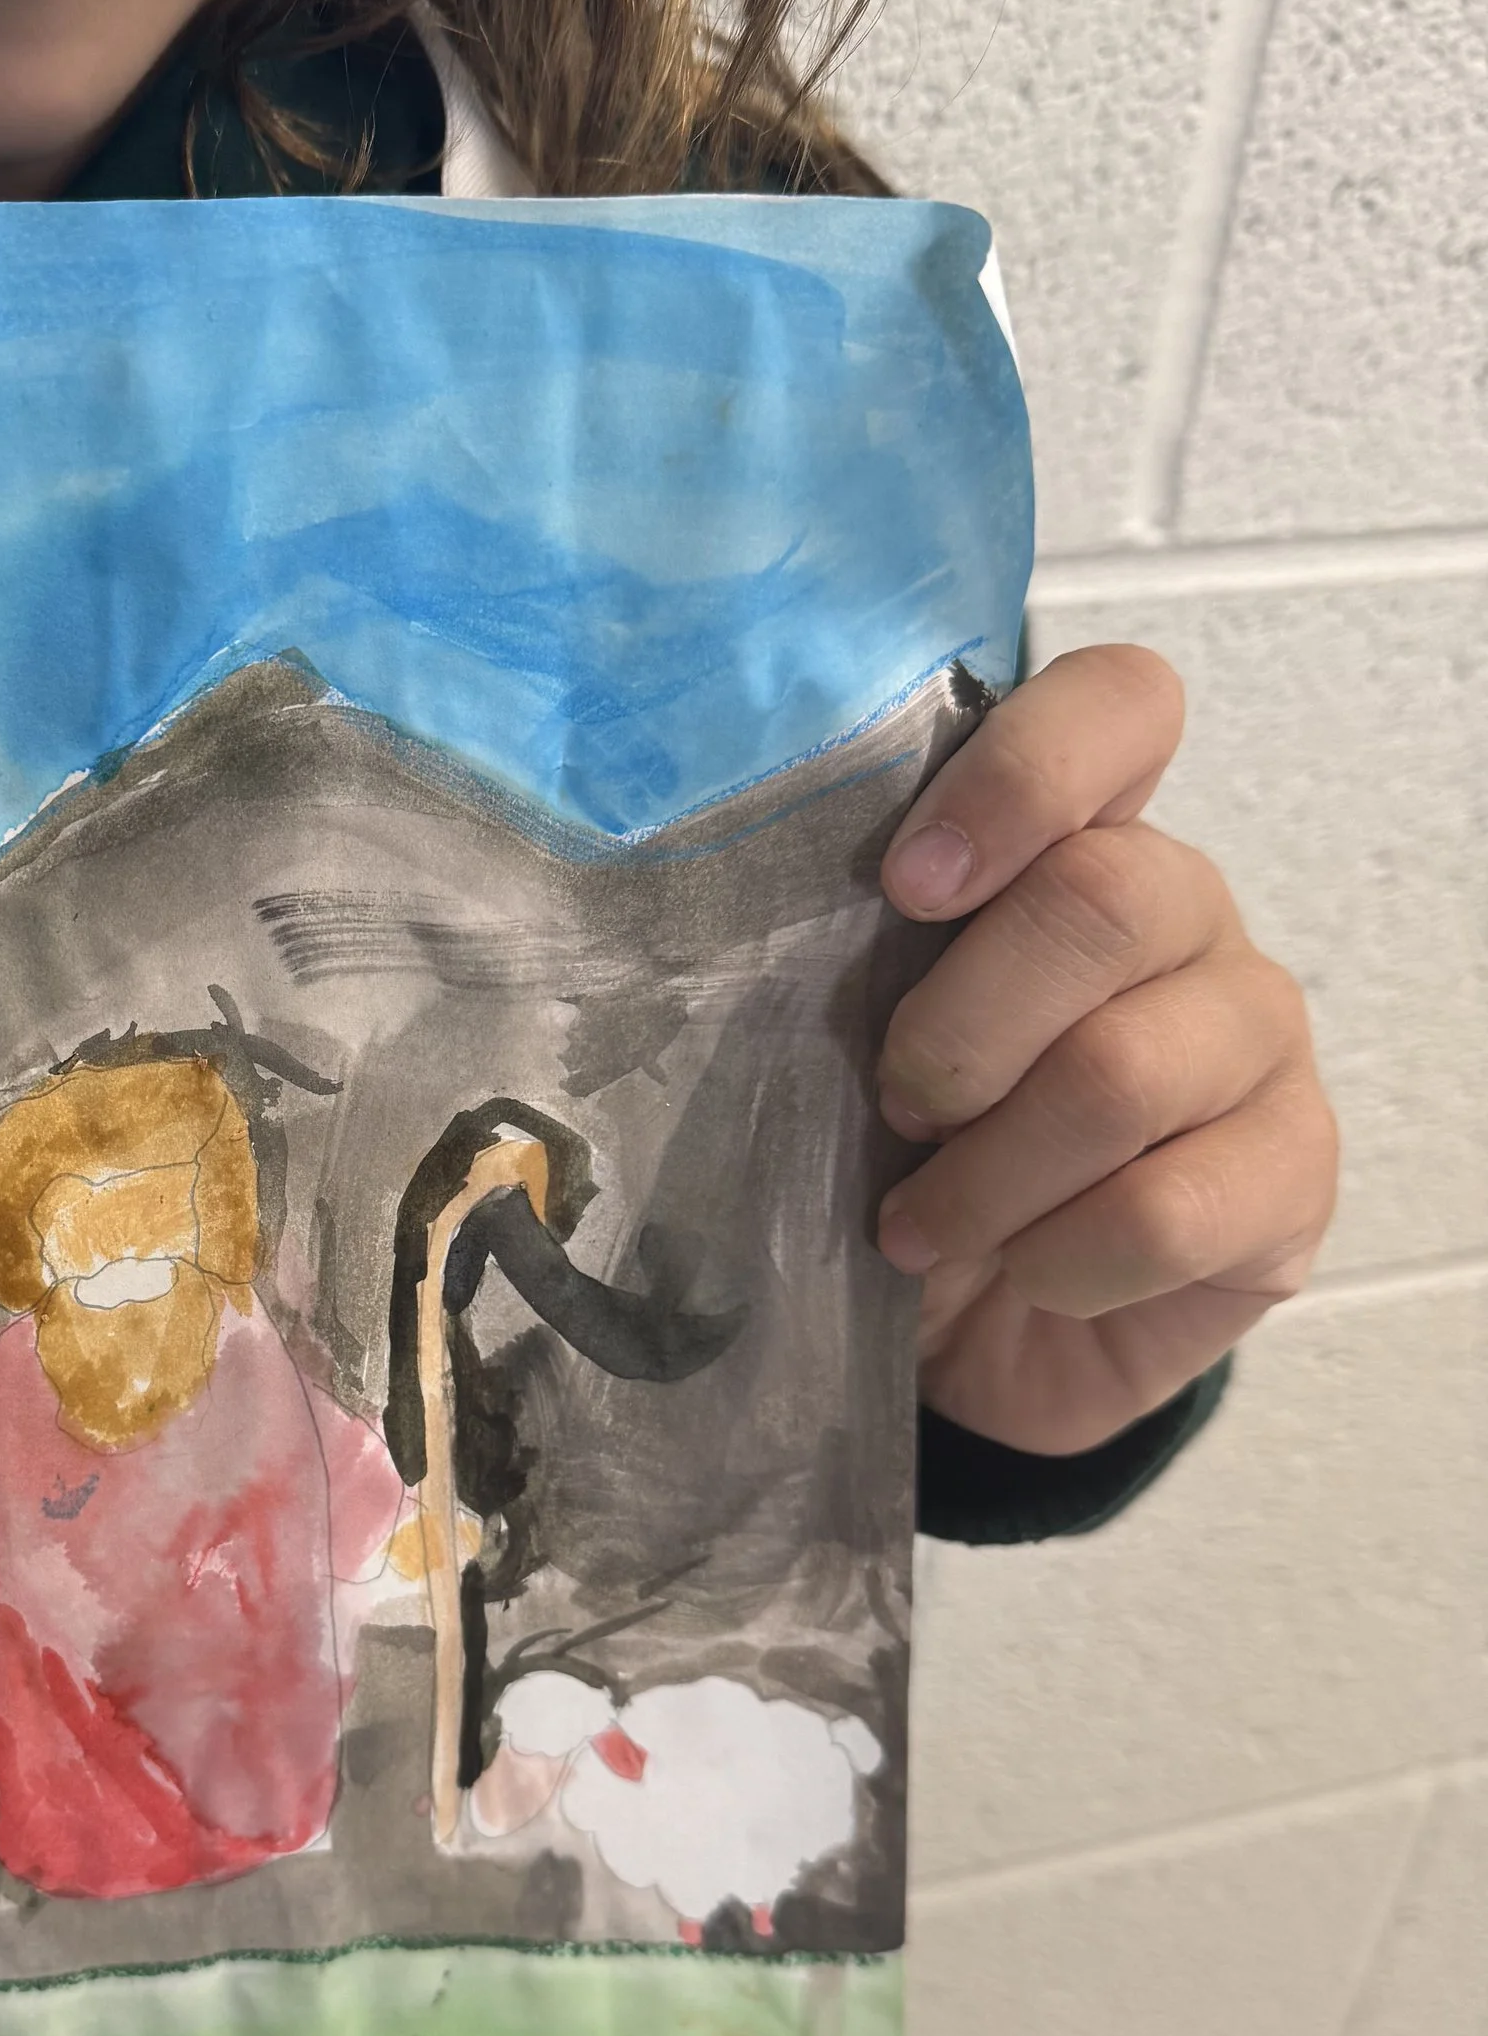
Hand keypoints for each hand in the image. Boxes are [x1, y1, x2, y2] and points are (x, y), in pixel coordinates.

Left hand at [875, 643, 1337, 1457]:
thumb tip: (743, 936)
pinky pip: (1163, 1212)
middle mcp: (1188, 913)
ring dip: (985, 1175)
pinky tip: (1026, 1271)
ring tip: (923, 1227)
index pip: (1119, 707)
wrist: (985, 1328)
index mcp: (1078, 840)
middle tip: (896, 1112)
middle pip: (1102, 901)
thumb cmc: (915, 1156)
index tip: (906, 886)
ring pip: (1120, 1076)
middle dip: (957, 1032)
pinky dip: (1056, 1261)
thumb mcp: (857, 1040)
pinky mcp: (1291, 1171)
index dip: (1019, 776)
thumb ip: (848, 958)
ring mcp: (1256, 1037)